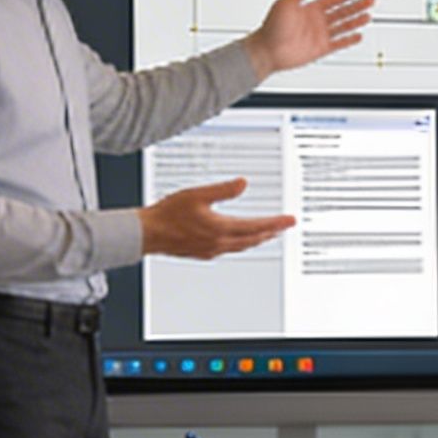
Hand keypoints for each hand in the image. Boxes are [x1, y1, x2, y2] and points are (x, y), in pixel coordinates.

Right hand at [140, 177, 293, 261]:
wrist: (147, 233)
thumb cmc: (168, 215)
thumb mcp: (198, 195)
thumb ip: (223, 190)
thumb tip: (243, 183)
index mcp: (221, 229)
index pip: (257, 226)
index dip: (276, 222)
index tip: (290, 220)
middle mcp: (219, 243)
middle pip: (253, 239)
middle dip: (271, 232)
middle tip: (284, 227)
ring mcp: (211, 250)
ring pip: (242, 246)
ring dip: (257, 240)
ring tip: (268, 234)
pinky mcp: (202, 253)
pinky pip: (229, 250)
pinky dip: (241, 244)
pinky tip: (238, 241)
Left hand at [243, 0, 376, 75]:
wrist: (266, 50)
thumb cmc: (271, 27)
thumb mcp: (286, 2)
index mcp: (311, 7)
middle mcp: (317, 20)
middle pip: (344, 9)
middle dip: (358, 3)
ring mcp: (320, 34)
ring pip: (344, 25)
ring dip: (356, 19)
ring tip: (369, 14)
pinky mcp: (321, 49)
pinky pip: (339, 43)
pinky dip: (349, 40)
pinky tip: (358, 35)